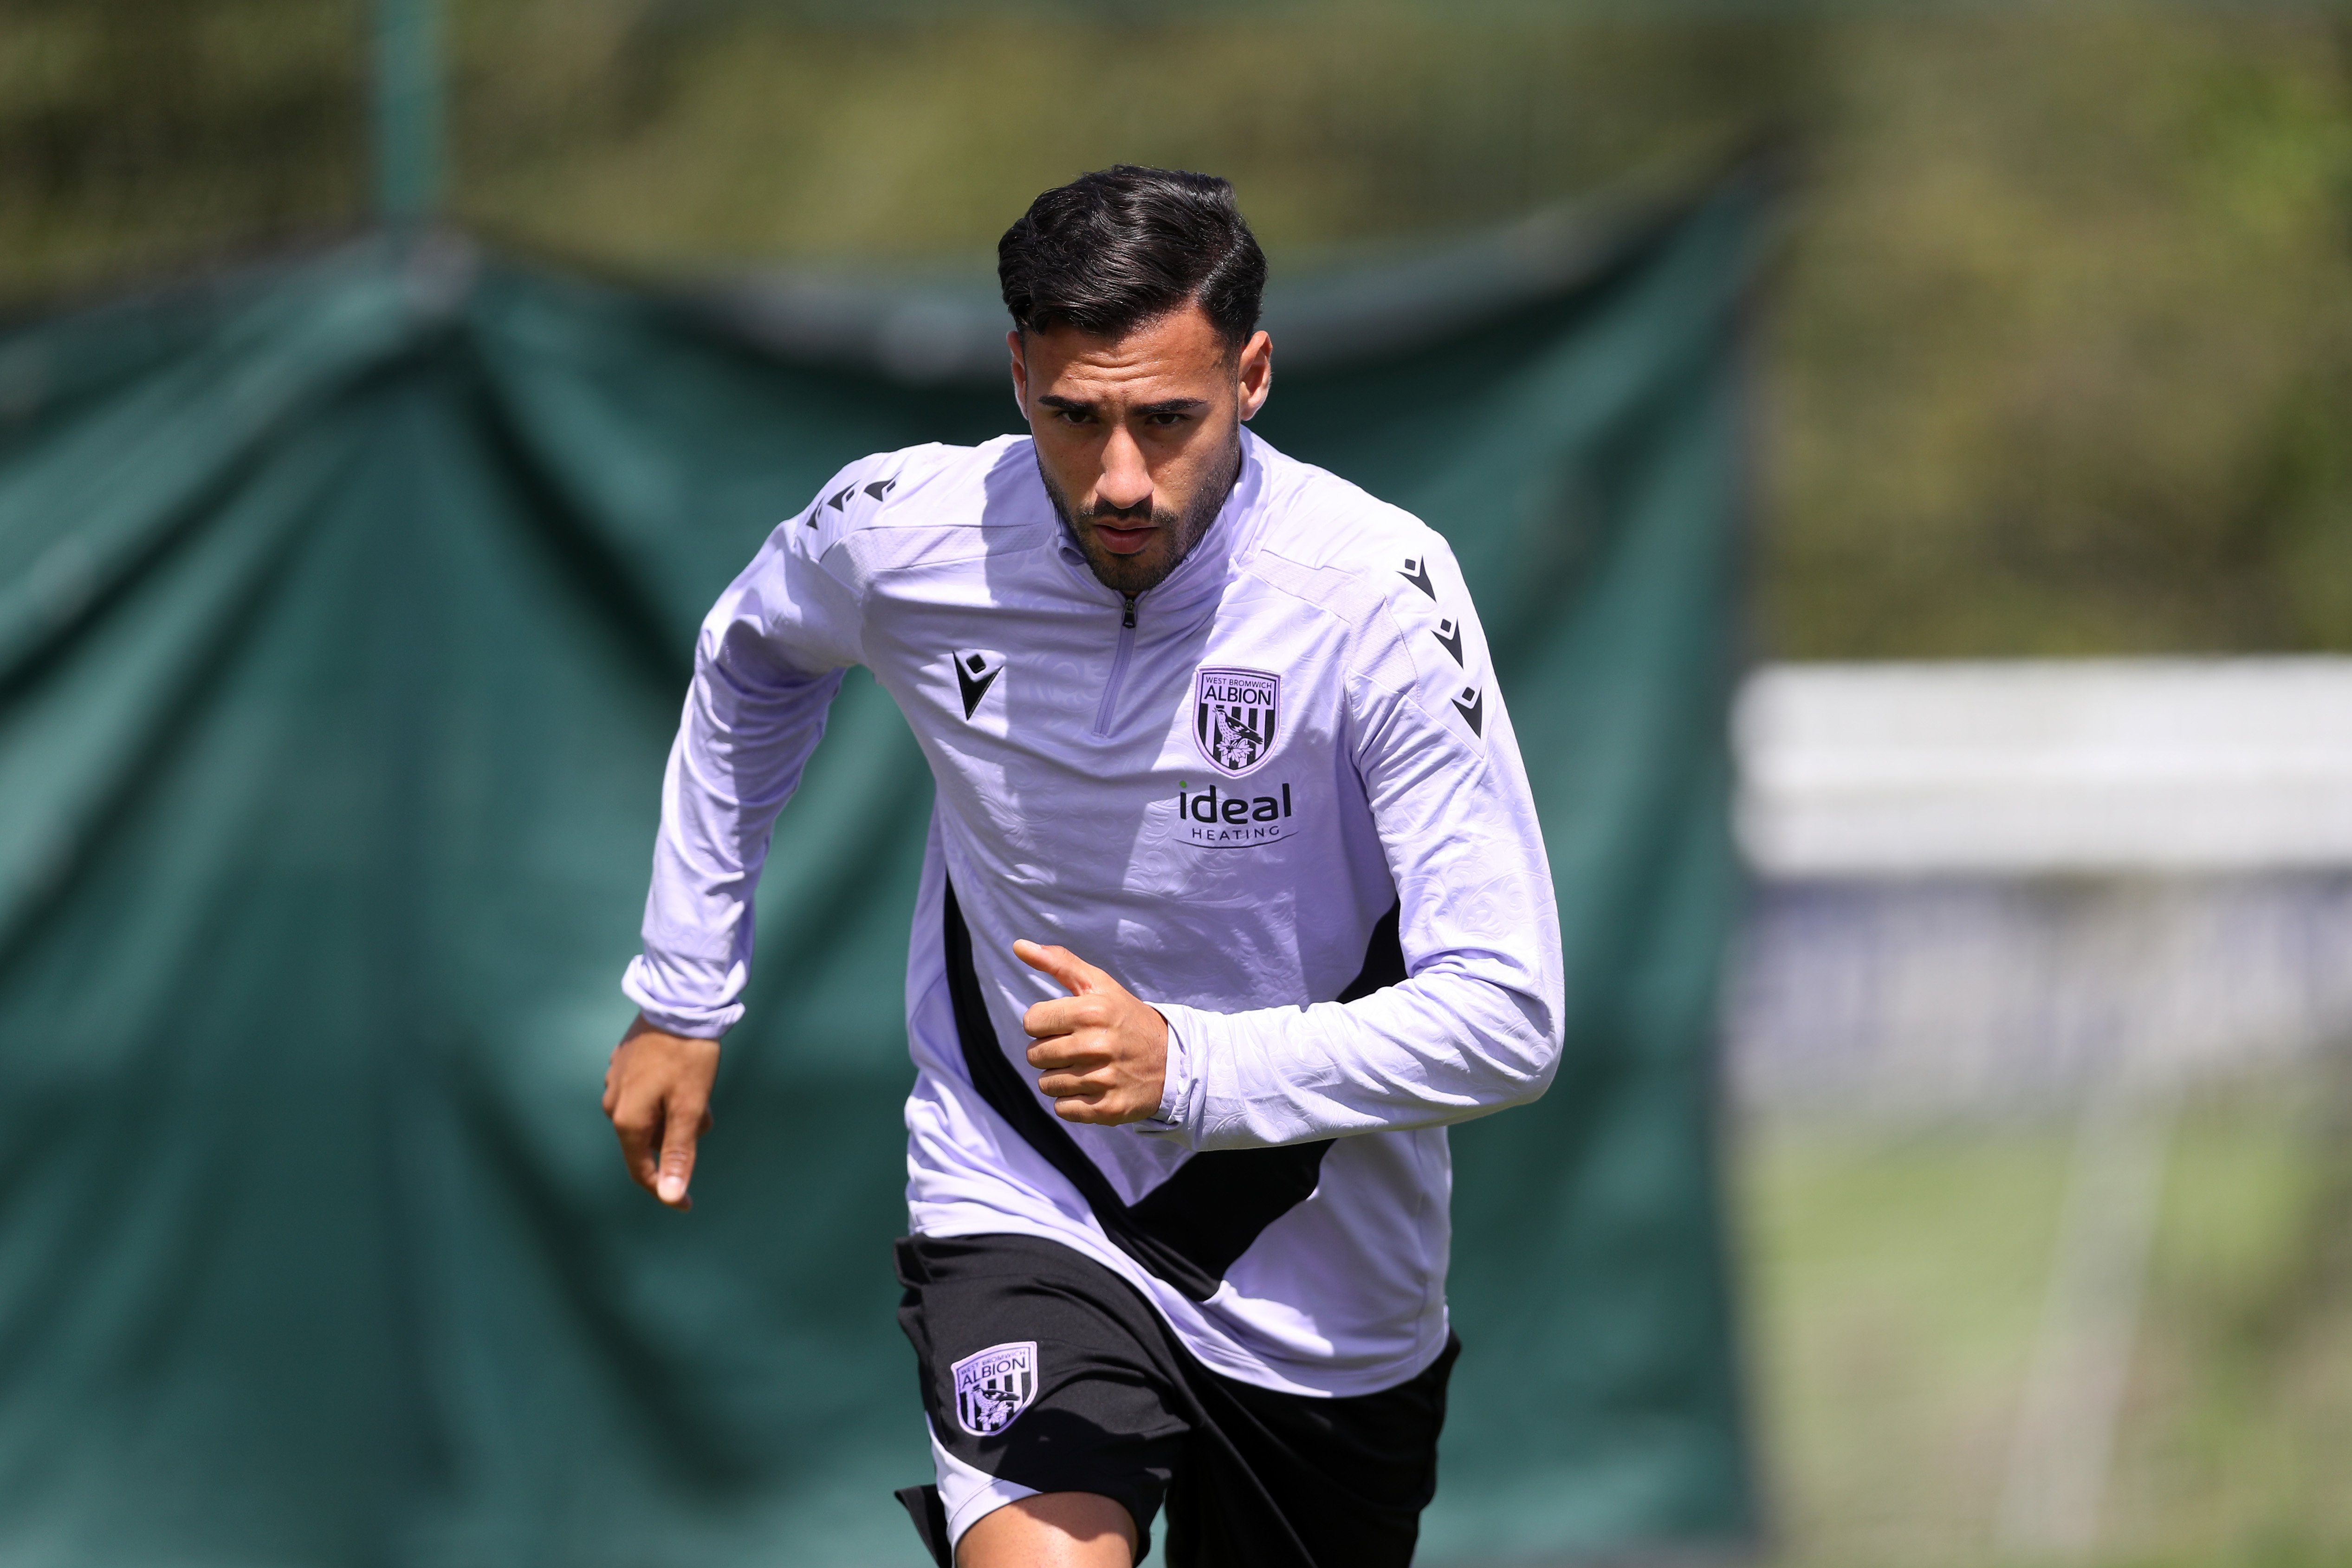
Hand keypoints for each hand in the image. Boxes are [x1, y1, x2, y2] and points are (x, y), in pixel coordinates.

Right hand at [602, 1015, 718, 1208]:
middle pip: (648, 1141)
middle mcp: (613, 1104)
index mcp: (627, 1120)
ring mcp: (615, 1081)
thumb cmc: (687, 1057)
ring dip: (674, 1114)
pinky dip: (666, 1095)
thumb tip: (670, 1196)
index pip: (641, 1170)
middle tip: (704, 1115)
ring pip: (648, 1116)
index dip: (665, 1189)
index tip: (687, 1203)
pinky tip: (683, 1076)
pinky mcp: (623, 1064)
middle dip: (677, 1136)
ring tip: (698, 1092)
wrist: (679, 1003)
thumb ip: (678, 1153)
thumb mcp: (689, 1108)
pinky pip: (645, 1094)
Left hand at [1014, 940, 1168, 1125]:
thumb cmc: (1125, 1018)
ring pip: (1046, 1084)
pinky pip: (1062, 1109)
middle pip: (1034, 1055)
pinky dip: (1072, 1101)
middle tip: (1077, 1047)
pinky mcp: (1108, 1109)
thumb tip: (1018, 945)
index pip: (1031, 1022)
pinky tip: (1092, 1088)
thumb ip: (1058, 962)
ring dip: (1060, 1077)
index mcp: (1092, 1011)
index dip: (1044, 1023)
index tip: (1066, 1024)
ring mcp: (1103, 1079)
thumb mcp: (1098, 984)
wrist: (1172, 1060)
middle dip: (1050, 1051)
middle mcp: (1097, 1045)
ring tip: (1085, 1067)